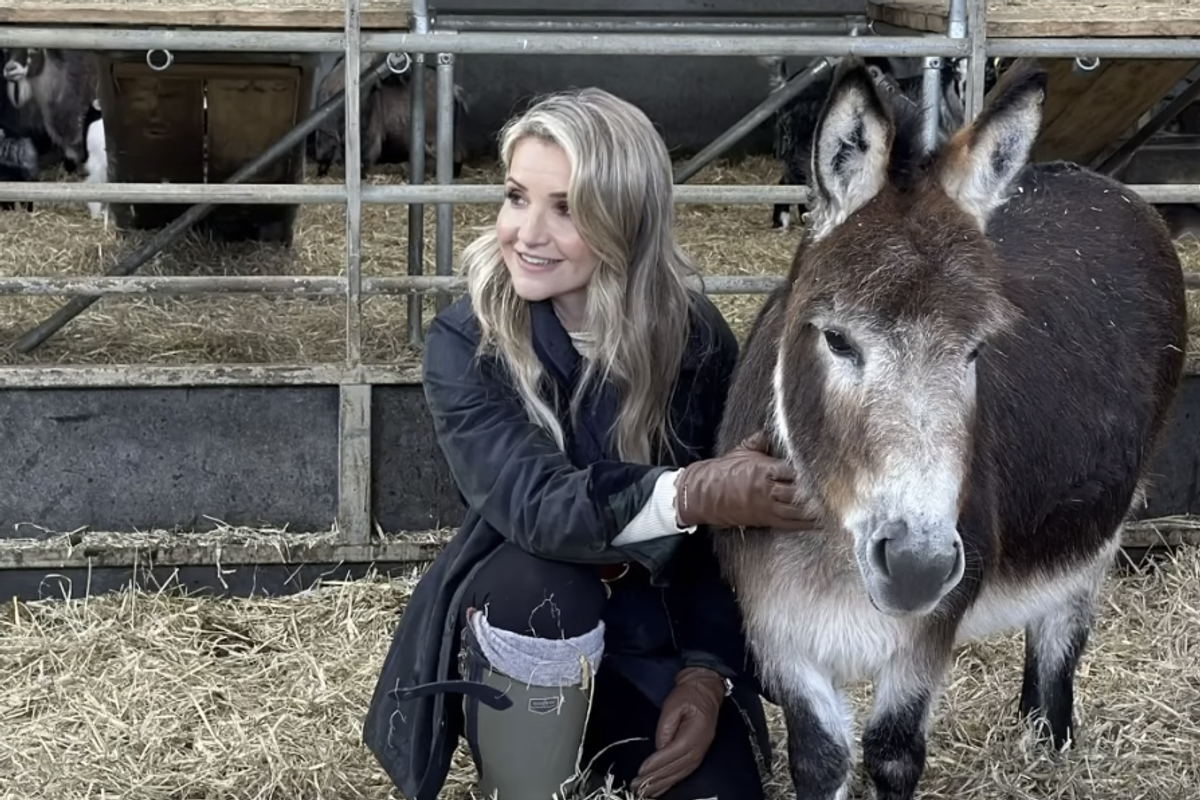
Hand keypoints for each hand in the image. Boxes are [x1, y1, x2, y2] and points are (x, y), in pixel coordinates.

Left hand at [631, 667, 726, 797]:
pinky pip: (684, 772)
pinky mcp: (698, 754)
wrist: (706, 691)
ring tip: (646, 792)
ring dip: (662, 784)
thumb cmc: (689, 695)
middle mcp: (700, 747)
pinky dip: (671, 782)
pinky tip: (661, 789)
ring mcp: (700, 752)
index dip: (658, 763)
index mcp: (695, 733)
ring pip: (680, 774)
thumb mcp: (673, 704)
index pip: (674, 752)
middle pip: (677, 768)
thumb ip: (665, 726)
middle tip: (637, 787)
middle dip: (656, 779)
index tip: (641, 771)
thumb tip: (659, 747)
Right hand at [675, 431, 819, 529]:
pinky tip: (821, 523)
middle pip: (797, 492)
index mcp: (763, 471)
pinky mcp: (767, 520)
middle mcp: (768, 490)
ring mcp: (768, 507)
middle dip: (815, 493)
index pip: (791, 471)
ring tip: (833, 509)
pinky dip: (806, 524)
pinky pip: (790, 523)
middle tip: (837, 492)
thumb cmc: (724, 471)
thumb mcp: (742, 452)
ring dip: (815, 510)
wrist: (707, 495)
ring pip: (797, 510)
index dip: (807, 473)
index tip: (824, 472)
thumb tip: (769, 432)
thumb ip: (759, 443)